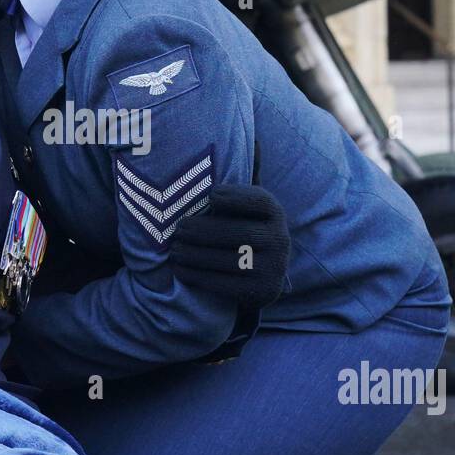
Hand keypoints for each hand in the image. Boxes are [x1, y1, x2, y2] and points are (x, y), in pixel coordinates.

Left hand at [169, 183, 290, 308]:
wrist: (263, 277)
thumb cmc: (242, 233)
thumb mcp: (245, 212)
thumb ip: (232, 195)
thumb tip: (222, 162)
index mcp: (275, 215)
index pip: (260, 201)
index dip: (236, 196)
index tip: (210, 195)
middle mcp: (279, 240)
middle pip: (239, 232)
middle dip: (203, 231)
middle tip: (178, 230)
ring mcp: (273, 268)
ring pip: (229, 260)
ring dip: (195, 255)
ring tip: (175, 250)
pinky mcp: (260, 291)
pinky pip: (224, 283)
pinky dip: (197, 275)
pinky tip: (179, 269)